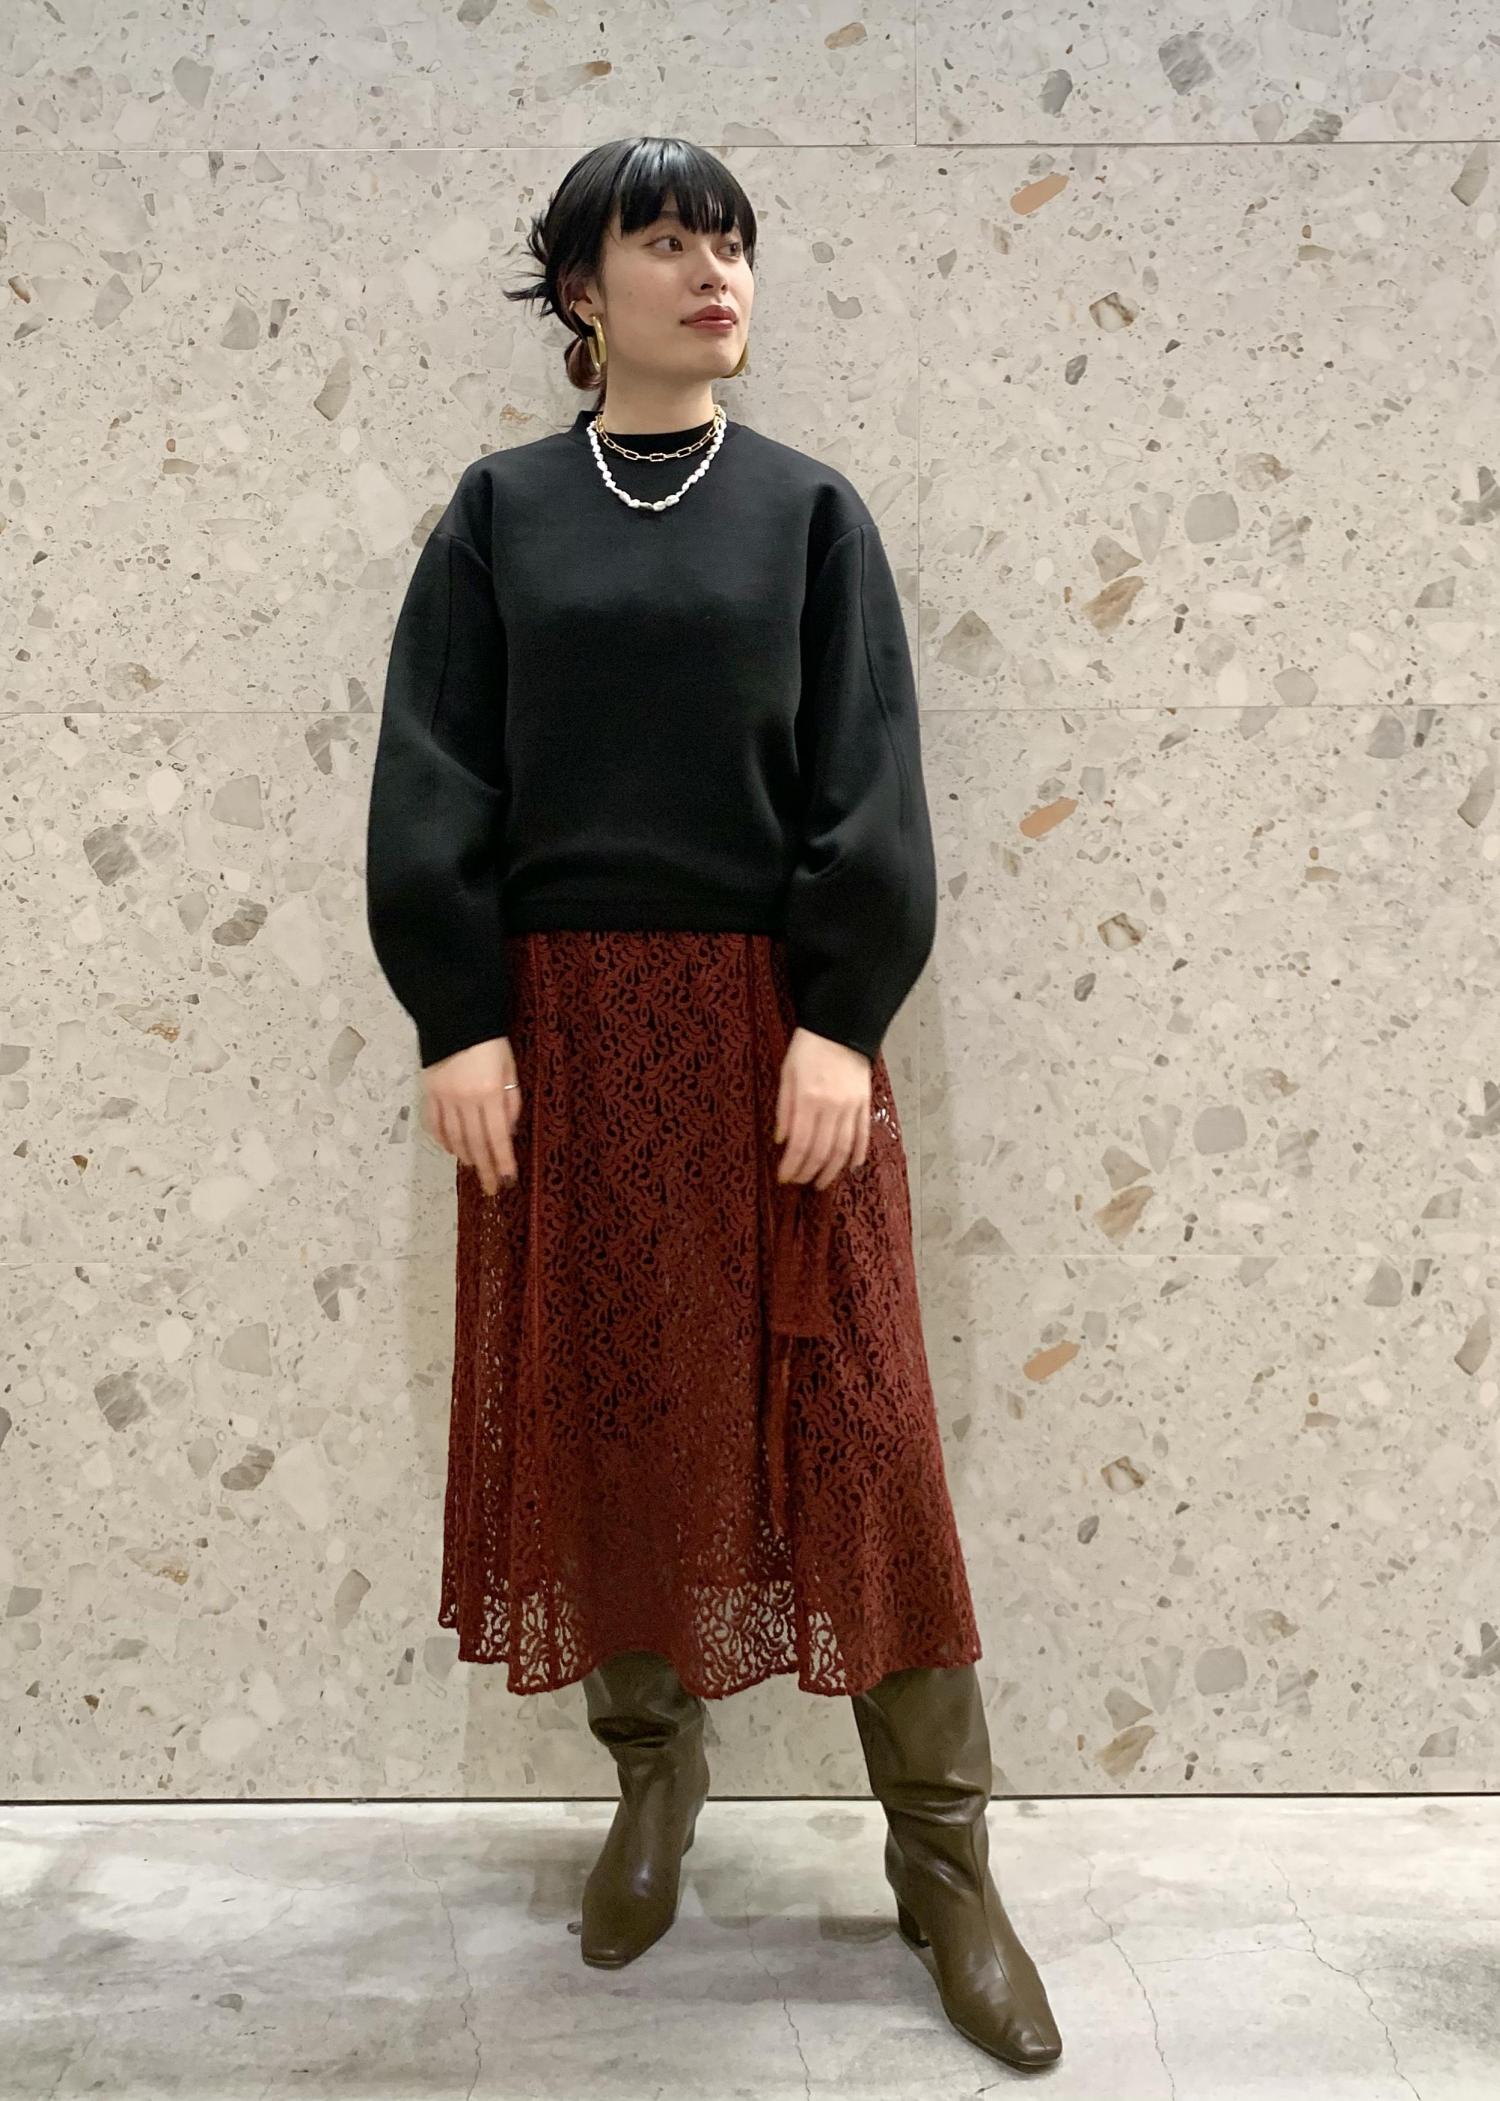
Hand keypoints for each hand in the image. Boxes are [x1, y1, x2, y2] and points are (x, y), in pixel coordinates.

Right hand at [421, 1036, 521, 1196]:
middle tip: (492, 1188)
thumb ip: (511, 1102)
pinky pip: (434, 1124)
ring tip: (475, 1168)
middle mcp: (465, 1101)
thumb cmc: (491, 1044)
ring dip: (466, 1156)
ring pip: (454, 1137)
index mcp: (489, 1094)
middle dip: (485, 1169)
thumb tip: (507, 1133)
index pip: (497, 1138)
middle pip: (476, 1144)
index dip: (502, 1162)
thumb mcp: (510, 1069)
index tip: (508, 1181)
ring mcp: (444, 1098)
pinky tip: (452, 1149)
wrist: (456, 1018)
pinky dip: (443, 1140)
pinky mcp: (428, 1093)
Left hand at [775, 1027, 870, 1189]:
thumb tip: (781, 1141)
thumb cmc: (808, 1048)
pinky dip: (858, 1153)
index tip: (784, 1178)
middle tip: (800, 1183)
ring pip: (843, 1149)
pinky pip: (863, 1134)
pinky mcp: (864, 1103)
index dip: (791, 1166)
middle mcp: (831, 1107)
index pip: (799, 1144)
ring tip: (822, 1183)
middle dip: (808, 1172)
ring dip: (832, 1170)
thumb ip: (784, 1109)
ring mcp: (851, 1107)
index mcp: (808, 1099)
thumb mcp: (786, 1074)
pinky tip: (851, 1166)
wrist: (841, 1026)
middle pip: (821, 1151)